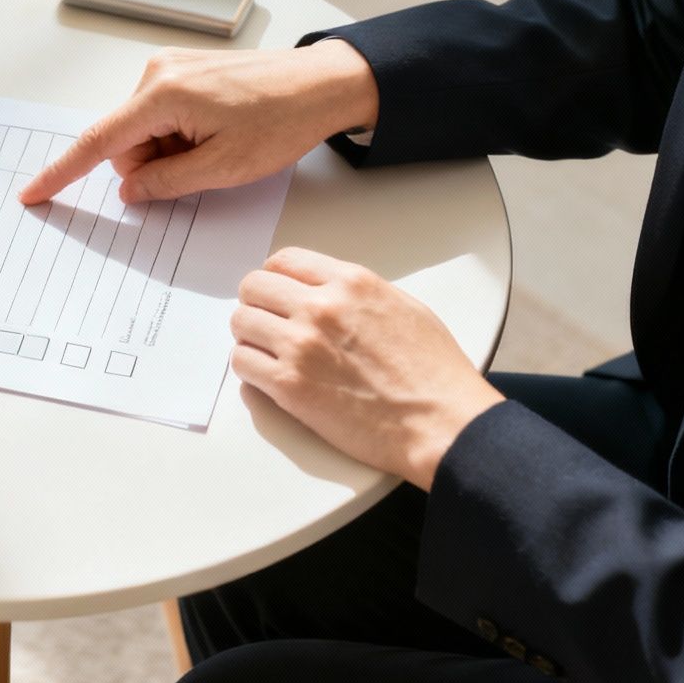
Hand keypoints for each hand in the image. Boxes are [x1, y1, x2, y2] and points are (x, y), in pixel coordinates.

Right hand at [19, 39, 378, 205]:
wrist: (323, 83)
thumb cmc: (282, 119)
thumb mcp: (223, 168)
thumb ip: (166, 182)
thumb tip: (130, 190)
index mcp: (162, 94)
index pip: (97, 143)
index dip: (63, 173)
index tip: (33, 192)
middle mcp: (157, 72)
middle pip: (125, 143)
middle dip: (153, 166)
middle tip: (205, 167)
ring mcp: (170, 68)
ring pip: (144, 133)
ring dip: (172, 152)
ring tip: (220, 145)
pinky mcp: (183, 72)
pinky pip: (162, 118)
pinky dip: (181, 136)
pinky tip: (218, 133)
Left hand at [230, 247, 503, 489]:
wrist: (441, 422)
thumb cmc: (433, 371)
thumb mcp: (403, 306)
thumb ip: (357, 293)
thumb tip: (326, 293)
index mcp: (350, 282)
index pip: (283, 260)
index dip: (274, 278)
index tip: (276, 295)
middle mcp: (320, 306)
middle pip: (254, 287)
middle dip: (257, 305)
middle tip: (267, 325)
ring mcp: (301, 345)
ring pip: (241, 323)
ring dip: (250, 337)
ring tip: (269, 353)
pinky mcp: (288, 385)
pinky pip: (242, 364)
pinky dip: (250, 369)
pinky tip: (268, 377)